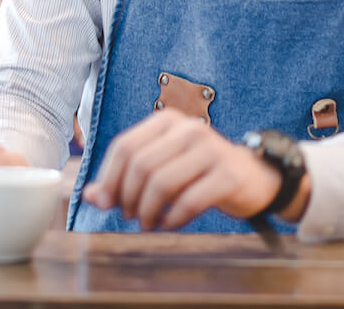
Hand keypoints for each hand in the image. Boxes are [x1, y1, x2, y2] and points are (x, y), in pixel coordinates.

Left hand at [80, 109, 281, 230]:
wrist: (254, 178)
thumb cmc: (199, 173)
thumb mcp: (162, 167)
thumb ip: (125, 177)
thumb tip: (89, 196)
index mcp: (167, 120)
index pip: (124, 147)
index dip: (109, 178)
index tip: (106, 202)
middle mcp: (188, 129)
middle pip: (140, 166)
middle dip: (128, 198)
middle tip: (131, 216)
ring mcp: (211, 149)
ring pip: (161, 183)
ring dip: (148, 211)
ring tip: (149, 223)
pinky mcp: (228, 174)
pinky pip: (189, 201)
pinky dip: (173, 219)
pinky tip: (170, 223)